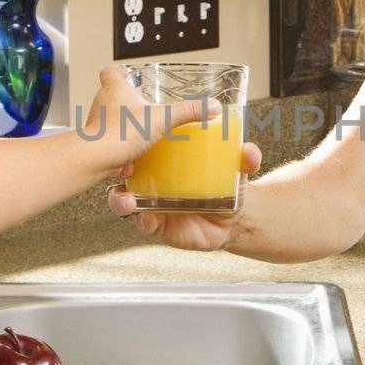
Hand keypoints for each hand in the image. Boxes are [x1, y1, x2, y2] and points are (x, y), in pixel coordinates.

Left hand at [82, 65, 226, 178]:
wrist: (97, 158)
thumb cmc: (119, 132)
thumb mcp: (162, 118)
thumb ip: (187, 112)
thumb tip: (210, 106)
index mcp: (115, 90)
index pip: (111, 72)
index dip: (118, 70)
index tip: (126, 71)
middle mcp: (102, 105)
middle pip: (111, 95)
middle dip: (126, 100)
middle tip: (142, 104)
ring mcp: (98, 126)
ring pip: (110, 121)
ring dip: (124, 125)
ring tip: (142, 132)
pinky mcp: (99, 146)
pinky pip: (111, 144)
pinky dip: (123, 149)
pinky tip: (136, 157)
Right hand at [107, 142, 262, 250]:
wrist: (234, 219)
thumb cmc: (228, 184)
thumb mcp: (237, 169)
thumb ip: (246, 159)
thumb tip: (248, 152)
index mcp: (164, 159)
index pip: (139, 148)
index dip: (128, 143)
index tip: (127, 138)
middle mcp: (152, 180)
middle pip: (122, 174)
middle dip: (117, 167)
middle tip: (123, 170)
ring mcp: (151, 204)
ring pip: (124, 202)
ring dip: (120, 201)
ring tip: (128, 201)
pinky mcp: (157, 227)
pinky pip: (144, 224)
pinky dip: (144, 222)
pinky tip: (148, 219)